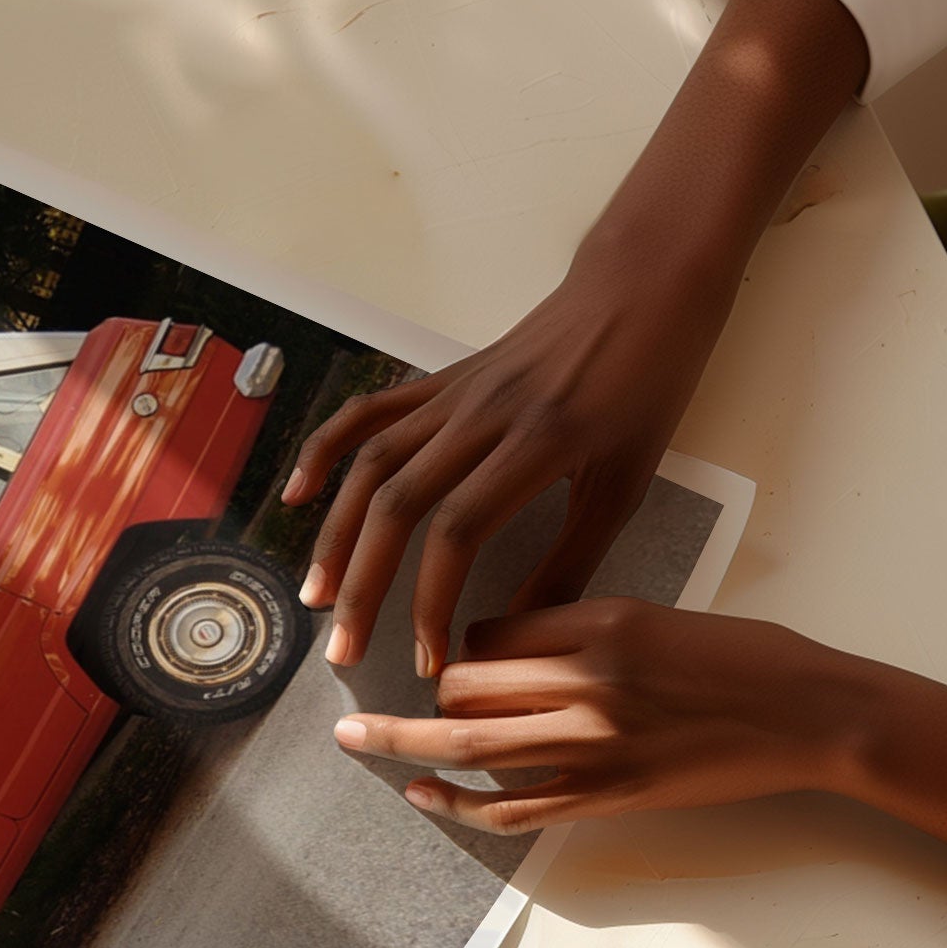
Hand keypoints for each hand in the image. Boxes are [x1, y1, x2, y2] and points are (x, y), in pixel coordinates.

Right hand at [284, 0, 868, 675]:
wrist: (641, 287)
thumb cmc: (647, 386)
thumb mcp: (627, 481)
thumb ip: (573, 558)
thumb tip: (522, 631)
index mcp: (536, 443)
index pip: (459, 531)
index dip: (432, 601)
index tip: (430, 660)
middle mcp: (482, 416)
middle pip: (398, 504)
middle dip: (364, 585)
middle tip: (345, 650)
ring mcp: (453, 394)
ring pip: (371, 465)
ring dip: (336, 534)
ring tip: (316, 594)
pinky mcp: (440, 381)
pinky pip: (370, 415)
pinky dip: (327, 451)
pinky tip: (300, 494)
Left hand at [332, 599, 946, 866]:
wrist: (814, 715)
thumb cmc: (744, 657)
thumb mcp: (654, 615)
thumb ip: (578, 628)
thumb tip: (499, 645)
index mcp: (600, 621)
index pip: (490, 630)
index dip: (462, 643)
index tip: (458, 653)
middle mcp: (587, 681)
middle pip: (465, 683)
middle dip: (428, 692)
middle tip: (394, 695)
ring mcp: (595, 745)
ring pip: (471, 743)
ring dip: (403, 741)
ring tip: (353, 738)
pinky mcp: (608, 797)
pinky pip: (512, 807)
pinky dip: (456, 802)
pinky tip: (420, 793)